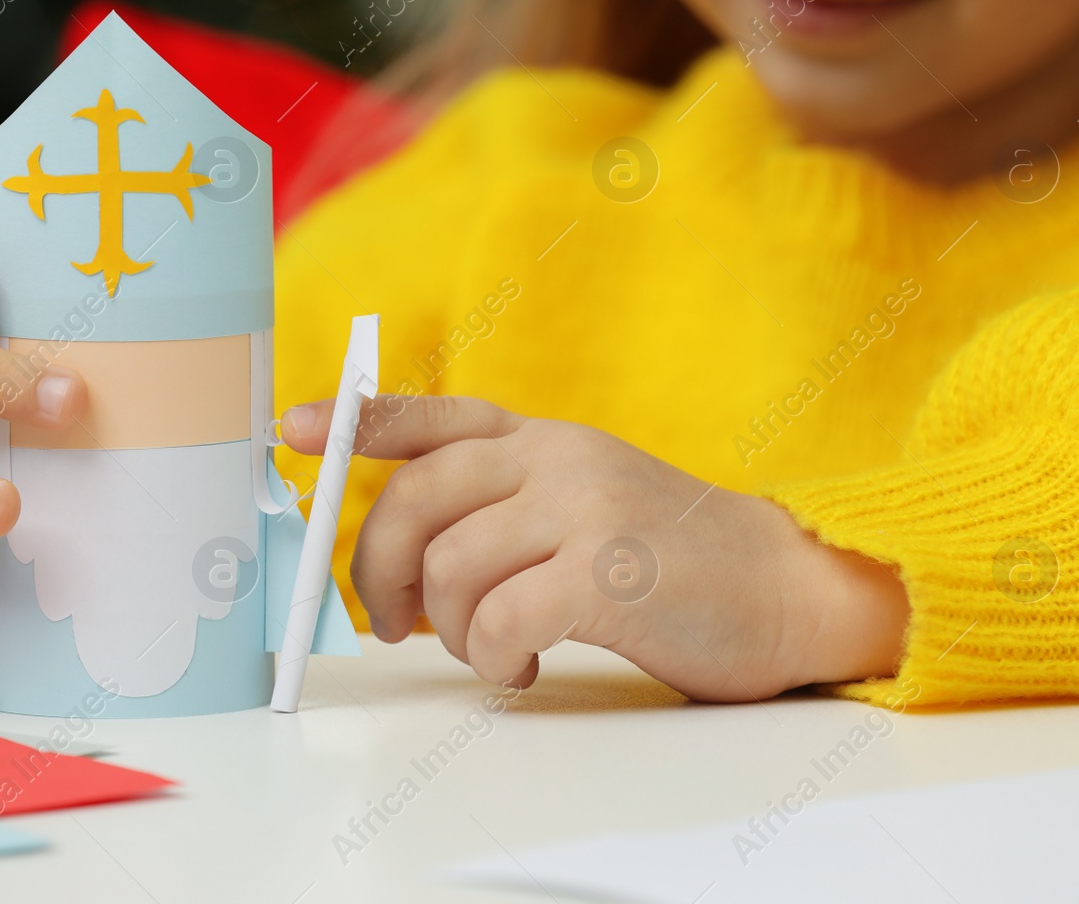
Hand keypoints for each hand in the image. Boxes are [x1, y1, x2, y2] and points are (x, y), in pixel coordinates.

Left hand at [281, 395, 908, 699]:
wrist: (787, 587)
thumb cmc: (670, 562)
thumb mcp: (584, 503)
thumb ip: (508, 505)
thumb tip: (408, 562)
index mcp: (545, 439)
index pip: (434, 414)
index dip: (354, 420)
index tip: (291, 431)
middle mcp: (558, 458)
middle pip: (418, 497)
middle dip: (379, 569)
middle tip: (389, 622)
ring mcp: (585, 507)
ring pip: (452, 566)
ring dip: (452, 628)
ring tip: (490, 650)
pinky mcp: (611, 571)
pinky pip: (504, 615)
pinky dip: (495, 654)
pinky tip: (521, 665)